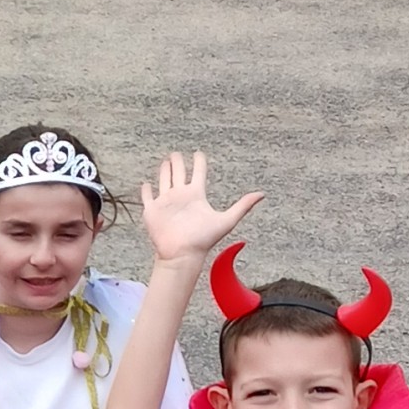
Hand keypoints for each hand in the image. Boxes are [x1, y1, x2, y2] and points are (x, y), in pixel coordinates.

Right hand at [140, 151, 263, 269]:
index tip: (198, 153)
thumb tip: (262, 194)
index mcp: (196, 195)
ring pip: (164, 181)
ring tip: (166, 162)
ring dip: (165, 171)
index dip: (199, 162)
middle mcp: (181, 196)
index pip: (198, 173)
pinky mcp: (152, 211)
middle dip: (178, 162)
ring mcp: (166, 203)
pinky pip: (148, 197)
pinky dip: (146, 191)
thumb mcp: (226, 220)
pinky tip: (146, 185)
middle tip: (177, 154)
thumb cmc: (203, 240)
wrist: (181, 254)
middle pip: (179, 173)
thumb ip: (243, 206)